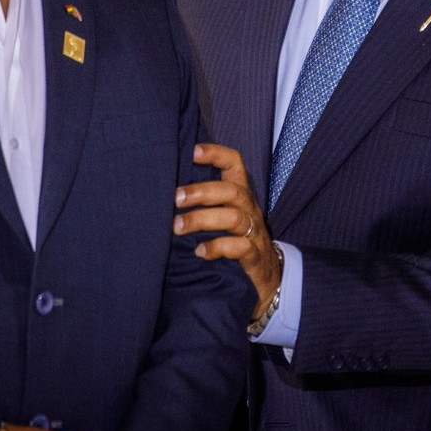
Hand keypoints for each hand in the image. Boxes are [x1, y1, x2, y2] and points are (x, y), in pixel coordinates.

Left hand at [174, 143, 281, 317]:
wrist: (268, 279)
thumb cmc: (235, 243)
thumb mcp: (222, 218)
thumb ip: (202, 204)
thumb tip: (163, 194)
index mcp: (239, 196)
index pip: (235, 165)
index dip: (217, 154)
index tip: (193, 151)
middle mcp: (249, 210)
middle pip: (232, 191)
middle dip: (202, 191)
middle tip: (176, 198)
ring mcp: (254, 233)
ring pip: (234, 218)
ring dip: (203, 219)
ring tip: (178, 227)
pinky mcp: (255, 257)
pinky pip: (241, 247)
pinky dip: (219, 247)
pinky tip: (200, 252)